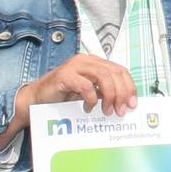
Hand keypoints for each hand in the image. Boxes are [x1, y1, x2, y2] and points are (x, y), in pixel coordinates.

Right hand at [0, 54, 138, 149]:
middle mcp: (87, 61)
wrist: (37, 99)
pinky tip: (89, 108)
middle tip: (121, 111)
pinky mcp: (65, 75)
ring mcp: (75, 66)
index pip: (120, 70)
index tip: (133, 104)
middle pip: (115, 72)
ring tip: (107, 111)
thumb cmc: (64, 97)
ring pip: (103, 76)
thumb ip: (105, 93)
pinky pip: (85, 86)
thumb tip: (126, 103)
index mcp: (96, 63)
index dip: (130, 87)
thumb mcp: (90, 94)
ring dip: (109, 96)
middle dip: (122, 93)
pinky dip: (91, 99)